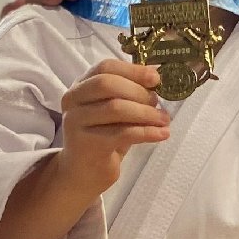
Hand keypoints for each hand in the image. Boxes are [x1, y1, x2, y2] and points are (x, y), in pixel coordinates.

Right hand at [57, 59, 168, 196]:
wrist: (84, 171)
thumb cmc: (104, 135)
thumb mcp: (116, 109)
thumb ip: (131, 91)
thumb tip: (157, 72)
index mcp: (81, 86)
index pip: (105, 67)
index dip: (133, 70)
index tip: (156, 78)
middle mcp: (73, 100)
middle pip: (107, 84)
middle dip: (139, 92)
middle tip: (158, 103)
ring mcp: (76, 122)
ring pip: (116, 108)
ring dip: (147, 113)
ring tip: (165, 120)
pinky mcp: (87, 144)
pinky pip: (122, 133)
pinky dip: (147, 132)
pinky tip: (162, 134)